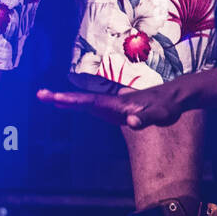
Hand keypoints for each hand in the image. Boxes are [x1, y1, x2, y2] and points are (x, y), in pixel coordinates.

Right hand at [36, 80, 185, 129]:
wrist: (176, 97)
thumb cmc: (169, 106)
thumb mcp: (160, 114)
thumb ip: (146, 118)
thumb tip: (131, 120)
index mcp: (119, 103)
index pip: (90, 102)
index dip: (72, 101)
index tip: (52, 98)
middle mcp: (113, 102)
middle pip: (83, 100)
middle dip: (62, 98)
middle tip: (40, 94)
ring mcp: (115, 105)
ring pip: (87, 102)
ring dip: (68, 101)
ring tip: (48, 98)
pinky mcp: (118, 109)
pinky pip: (95, 107)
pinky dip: (80, 105)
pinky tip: (72, 106)